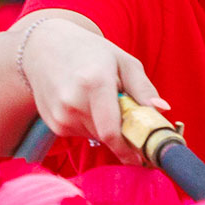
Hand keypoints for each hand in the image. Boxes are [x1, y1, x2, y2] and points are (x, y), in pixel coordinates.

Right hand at [19, 18, 168, 163]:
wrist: (43, 47)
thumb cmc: (88, 51)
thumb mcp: (122, 60)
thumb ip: (143, 87)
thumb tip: (161, 110)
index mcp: (94, 83)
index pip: (112, 132)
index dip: (130, 149)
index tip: (143, 157)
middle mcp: (73, 103)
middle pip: (108, 136)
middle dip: (123, 133)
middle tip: (127, 115)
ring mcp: (60, 116)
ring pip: (96, 136)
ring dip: (105, 126)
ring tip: (99, 99)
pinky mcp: (54, 124)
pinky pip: (82, 134)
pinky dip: (90, 124)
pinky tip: (83, 103)